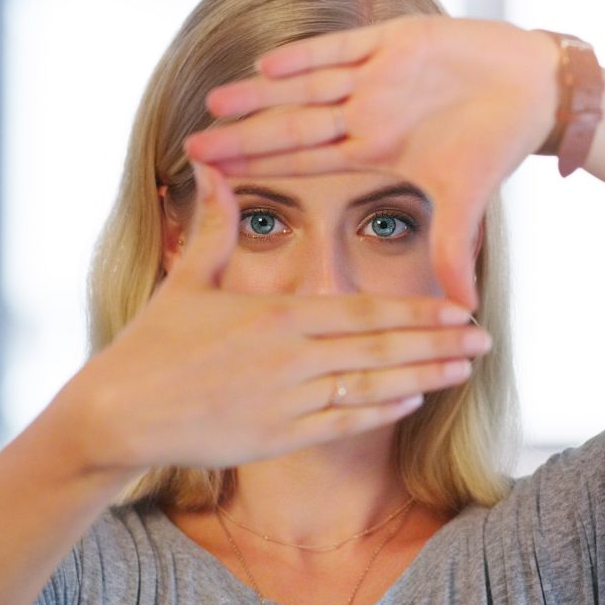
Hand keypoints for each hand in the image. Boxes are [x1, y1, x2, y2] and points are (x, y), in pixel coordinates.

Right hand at [71, 163, 490, 470]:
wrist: (118, 412)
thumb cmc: (151, 345)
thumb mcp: (187, 280)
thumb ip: (214, 227)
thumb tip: (211, 166)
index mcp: (277, 316)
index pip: (363, 312)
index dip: (416, 312)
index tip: (457, 308)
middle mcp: (291, 358)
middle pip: (380, 349)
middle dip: (438, 342)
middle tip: (486, 337)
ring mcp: (287, 402)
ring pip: (372, 388)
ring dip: (424, 377)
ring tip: (466, 369)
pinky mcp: (276, 439)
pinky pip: (342, 424)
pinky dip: (380, 413)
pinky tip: (414, 401)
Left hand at [184, 16, 559, 310]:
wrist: (535, 93)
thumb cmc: (496, 145)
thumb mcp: (467, 205)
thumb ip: (452, 251)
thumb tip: (464, 313)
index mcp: (372, 151)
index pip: (304, 162)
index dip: (260, 169)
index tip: (217, 180)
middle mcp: (365, 113)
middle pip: (293, 126)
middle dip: (245, 136)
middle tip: (193, 146)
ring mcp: (376, 76)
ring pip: (307, 86)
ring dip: (262, 95)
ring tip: (215, 102)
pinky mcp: (398, 41)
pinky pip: (344, 48)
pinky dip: (310, 55)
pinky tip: (268, 64)